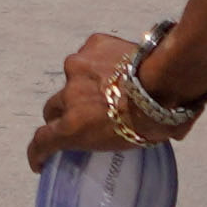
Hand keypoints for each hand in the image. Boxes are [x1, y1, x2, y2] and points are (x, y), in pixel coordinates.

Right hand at [30, 30, 168, 172]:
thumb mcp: (133, 142)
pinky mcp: (93, 44)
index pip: (43, 141)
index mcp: (75, 126)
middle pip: (53, 107)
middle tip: (84, 115)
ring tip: (112, 83)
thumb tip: (128, 128)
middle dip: (64, 113)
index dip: (37, 152)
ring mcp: (78, 66)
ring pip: (74, 77)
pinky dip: (102, 60)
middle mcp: (69, 95)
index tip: (38, 162)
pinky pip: (92, 54)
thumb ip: (114, 134)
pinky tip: (120, 62)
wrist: (168, 80)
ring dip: (87, 83)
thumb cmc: (158, 121)